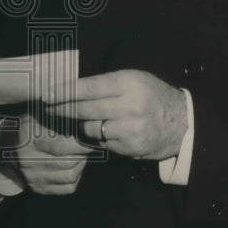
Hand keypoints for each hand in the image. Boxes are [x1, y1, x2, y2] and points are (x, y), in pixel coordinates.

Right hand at [0, 113, 91, 195]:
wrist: (5, 147)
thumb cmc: (27, 125)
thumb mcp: (37, 115)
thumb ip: (58, 117)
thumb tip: (85, 121)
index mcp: (28, 139)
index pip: (61, 145)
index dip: (81, 143)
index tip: (91, 136)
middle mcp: (29, 162)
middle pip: (69, 162)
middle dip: (83, 152)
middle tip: (86, 143)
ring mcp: (33, 178)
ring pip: (71, 175)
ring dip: (81, 164)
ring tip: (79, 153)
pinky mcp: (39, 189)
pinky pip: (68, 188)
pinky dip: (76, 176)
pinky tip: (73, 165)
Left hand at [46, 69, 187, 160]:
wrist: (182, 123)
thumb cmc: (151, 95)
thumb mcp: (134, 79)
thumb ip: (106, 84)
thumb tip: (70, 89)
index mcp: (129, 83)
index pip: (88, 88)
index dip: (64, 92)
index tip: (46, 95)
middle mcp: (130, 106)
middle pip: (85, 109)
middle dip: (63, 109)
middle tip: (49, 108)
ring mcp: (131, 129)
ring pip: (91, 128)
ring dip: (83, 125)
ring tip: (84, 119)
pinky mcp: (131, 148)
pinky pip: (103, 143)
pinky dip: (99, 137)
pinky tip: (104, 131)